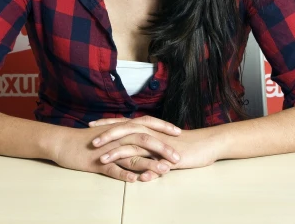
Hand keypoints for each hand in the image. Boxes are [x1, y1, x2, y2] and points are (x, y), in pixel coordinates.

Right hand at [50, 123, 180, 182]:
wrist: (63, 141)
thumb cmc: (88, 140)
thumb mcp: (110, 135)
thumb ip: (126, 135)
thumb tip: (142, 137)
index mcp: (121, 128)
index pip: (147, 124)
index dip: (163, 127)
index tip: (179, 132)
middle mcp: (117, 137)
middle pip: (144, 139)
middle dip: (162, 147)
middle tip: (177, 157)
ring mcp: (108, 150)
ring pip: (131, 155)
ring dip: (148, 163)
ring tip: (163, 170)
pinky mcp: (98, 162)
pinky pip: (112, 169)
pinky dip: (123, 174)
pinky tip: (134, 180)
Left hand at [90, 116, 222, 174]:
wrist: (205, 145)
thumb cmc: (186, 146)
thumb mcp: (163, 148)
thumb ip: (149, 151)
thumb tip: (139, 159)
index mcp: (148, 128)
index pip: (124, 123)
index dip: (107, 123)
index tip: (92, 124)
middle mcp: (150, 132)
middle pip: (123, 129)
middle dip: (105, 133)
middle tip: (89, 138)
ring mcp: (156, 142)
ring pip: (131, 143)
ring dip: (115, 150)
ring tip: (100, 156)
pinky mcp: (163, 154)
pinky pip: (146, 158)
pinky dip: (135, 164)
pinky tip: (125, 171)